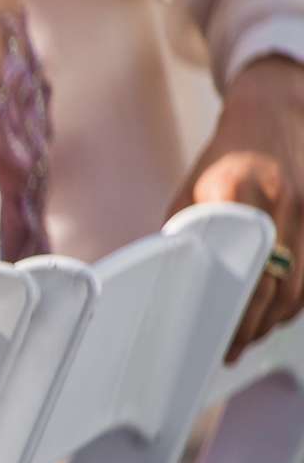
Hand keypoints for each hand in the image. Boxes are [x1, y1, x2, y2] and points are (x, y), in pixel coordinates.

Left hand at [171, 56, 303, 353]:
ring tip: (247, 338)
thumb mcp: (191, 193)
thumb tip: (171, 286)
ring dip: (273, 319)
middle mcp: (281, 202)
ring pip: (301, 286)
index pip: (242, 271)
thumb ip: (185, 236)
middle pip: (276, 286)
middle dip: (252, 326)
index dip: (235, 316)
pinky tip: (273, 314)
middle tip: (228, 349)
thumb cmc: (226, 157)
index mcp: (236, 192)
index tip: (219, 341)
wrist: (275, 114)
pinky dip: (295, 300)